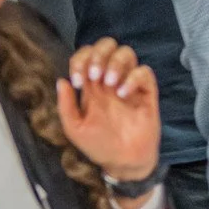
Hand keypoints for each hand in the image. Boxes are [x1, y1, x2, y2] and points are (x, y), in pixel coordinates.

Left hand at [58, 39, 159, 184]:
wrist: (123, 163)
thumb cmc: (99, 146)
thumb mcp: (75, 129)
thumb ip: (65, 106)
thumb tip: (62, 81)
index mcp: (92, 85)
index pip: (86, 55)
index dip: (80, 60)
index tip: (78, 81)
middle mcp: (110, 79)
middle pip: (107, 45)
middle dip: (99, 53)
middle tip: (95, 75)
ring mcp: (129, 84)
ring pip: (127, 53)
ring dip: (115, 63)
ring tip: (109, 84)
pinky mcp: (146, 92)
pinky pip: (144, 72)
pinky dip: (133, 77)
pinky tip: (123, 93)